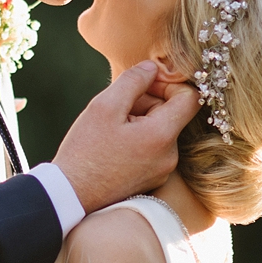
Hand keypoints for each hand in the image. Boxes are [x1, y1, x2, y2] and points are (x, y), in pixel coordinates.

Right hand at [53, 61, 201, 213]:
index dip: (168, 84)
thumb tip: (152, 67)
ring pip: (161, 131)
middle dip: (148, 103)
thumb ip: (133, 80)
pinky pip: (154, 149)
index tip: (144, 85)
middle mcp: (170, 156)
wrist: (71, 195)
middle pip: (172, 114)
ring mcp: (162, 170)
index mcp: (162, 136)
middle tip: (117, 108)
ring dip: (141, 121)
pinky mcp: (152, 179)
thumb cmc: (85, 152)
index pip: (190, 98)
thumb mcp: (104, 106)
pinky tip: (114, 144)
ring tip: (111, 129)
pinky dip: (138, 139)